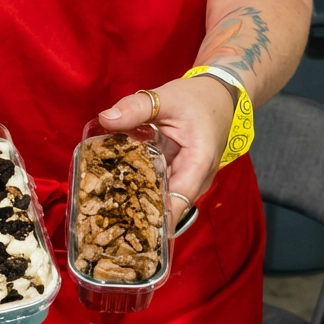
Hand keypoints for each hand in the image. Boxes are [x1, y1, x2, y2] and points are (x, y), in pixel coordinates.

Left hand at [98, 77, 235, 227]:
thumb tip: (106, 118)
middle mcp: (196, 180)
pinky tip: (116, 194)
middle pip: (167, 209)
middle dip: (139, 217)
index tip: (126, 227)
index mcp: (198, 164)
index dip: (153, 220)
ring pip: (162, 201)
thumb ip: (137, 108)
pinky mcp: (178, 177)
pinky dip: (141, 191)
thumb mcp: (167, 98)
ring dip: (138, 206)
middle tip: (105, 222)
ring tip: (105, 213)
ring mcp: (188, 181)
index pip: (176, 203)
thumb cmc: (198, 98)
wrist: (218, 96)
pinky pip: (160, 189)